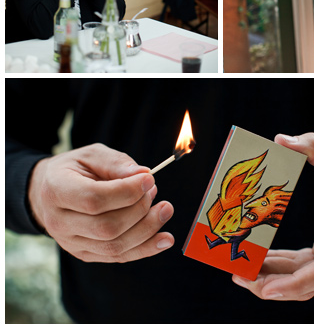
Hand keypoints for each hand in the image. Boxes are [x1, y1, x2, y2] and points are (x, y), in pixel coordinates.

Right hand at [28, 143, 173, 262]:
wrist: (48, 193)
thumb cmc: (75, 169)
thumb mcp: (91, 155)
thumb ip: (116, 163)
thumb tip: (143, 174)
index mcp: (57, 191)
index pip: (94, 199)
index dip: (126, 192)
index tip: (149, 179)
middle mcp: (59, 222)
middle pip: (107, 226)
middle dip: (140, 209)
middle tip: (154, 190)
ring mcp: (71, 243)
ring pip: (114, 246)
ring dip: (147, 228)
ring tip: (164, 208)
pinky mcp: (85, 254)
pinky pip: (118, 257)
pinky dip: (146, 249)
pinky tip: (165, 239)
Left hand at [232, 132, 313, 300]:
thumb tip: (282, 140)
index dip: (296, 282)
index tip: (268, 288)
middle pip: (311, 281)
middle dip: (273, 284)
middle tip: (238, 276)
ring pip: (310, 279)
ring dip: (277, 278)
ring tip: (243, 272)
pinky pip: (312, 269)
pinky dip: (288, 268)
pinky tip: (265, 261)